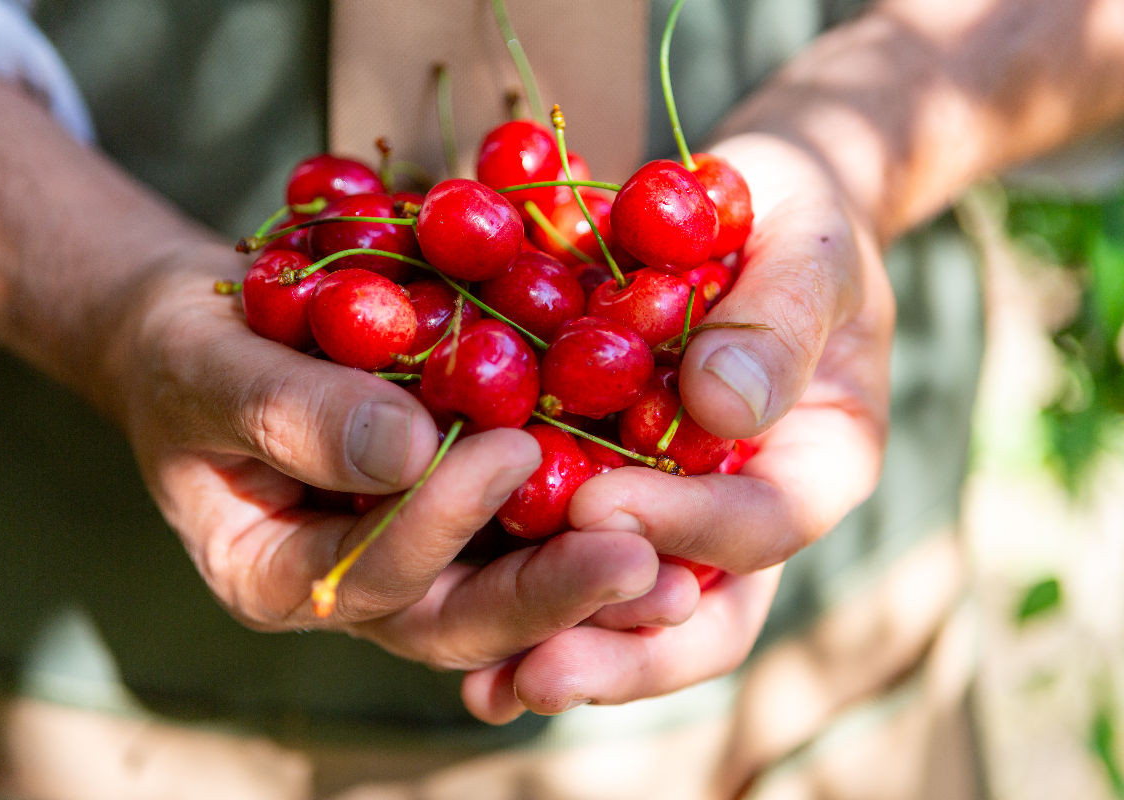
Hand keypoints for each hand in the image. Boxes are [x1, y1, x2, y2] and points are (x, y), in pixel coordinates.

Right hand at [107, 247, 665, 668]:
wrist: (207, 330)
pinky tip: (663, 497)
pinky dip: (592, 516)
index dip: (438, 523)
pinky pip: (530, 529)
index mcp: (280, 578)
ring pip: (511, 588)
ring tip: (678, 554)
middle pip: (462, 618)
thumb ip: (288, 411)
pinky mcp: (465, 512)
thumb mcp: (205, 365)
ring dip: (592, 578)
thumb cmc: (182, 347)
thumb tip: (406, 449)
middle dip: (550, 593)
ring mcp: (419, 557)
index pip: (370, 578)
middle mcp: (359, 588)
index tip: (507, 451)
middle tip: (641, 562)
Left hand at [462, 134, 894, 720]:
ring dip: (561, 649)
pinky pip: (567, 554)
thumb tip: (720, 409)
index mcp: (816, 463)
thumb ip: (780, 321)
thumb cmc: (794, 217)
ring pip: (629, 609)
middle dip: (622, 648)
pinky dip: (517, 593)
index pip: (762, 524)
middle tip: (540, 672)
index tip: (600, 505)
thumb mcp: (807, 246)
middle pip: (699, 612)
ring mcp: (674, 511)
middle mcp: (745, 510)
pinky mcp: (608, 490)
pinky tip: (451, 617)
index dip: (686, 526)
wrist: (748, 209)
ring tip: (489, 684)